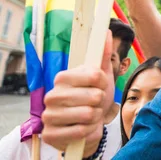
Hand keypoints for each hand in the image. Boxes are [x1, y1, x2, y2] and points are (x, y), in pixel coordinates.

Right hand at [42, 31, 114, 155]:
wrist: (86, 124)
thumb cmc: (94, 98)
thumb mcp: (101, 76)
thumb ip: (103, 55)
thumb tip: (108, 32)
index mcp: (62, 77)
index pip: (95, 75)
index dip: (104, 82)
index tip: (100, 85)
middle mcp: (51, 95)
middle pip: (94, 96)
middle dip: (100, 102)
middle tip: (94, 103)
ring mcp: (48, 115)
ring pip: (88, 114)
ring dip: (96, 117)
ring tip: (90, 115)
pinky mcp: (50, 134)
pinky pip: (81, 131)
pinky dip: (88, 130)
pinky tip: (83, 127)